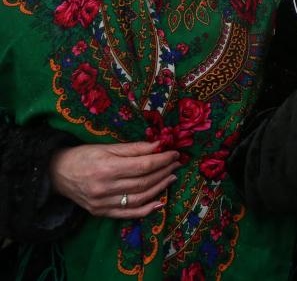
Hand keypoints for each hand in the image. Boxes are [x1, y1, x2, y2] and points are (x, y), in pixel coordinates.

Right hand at [50, 141, 180, 218]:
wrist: (56, 174)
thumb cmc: (83, 156)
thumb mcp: (107, 147)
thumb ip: (134, 148)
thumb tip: (159, 145)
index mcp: (106, 168)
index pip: (143, 165)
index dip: (162, 160)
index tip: (175, 154)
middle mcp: (105, 188)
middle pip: (144, 182)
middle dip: (164, 172)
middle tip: (176, 164)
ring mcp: (103, 203)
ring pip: (139, 198)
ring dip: (160, 188)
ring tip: (171, 178)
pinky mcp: (101, 213)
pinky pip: (128, 214)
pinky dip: (146, 210)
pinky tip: (159, 202)